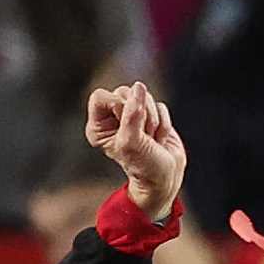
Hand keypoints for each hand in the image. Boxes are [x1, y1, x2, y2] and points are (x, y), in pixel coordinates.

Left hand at [80, 80, 184, 222]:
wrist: (165, 177)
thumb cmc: (143, 166)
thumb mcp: (132, 142)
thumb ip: (132, 114)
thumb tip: (138, 86)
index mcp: (98, 126)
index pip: (100, 96)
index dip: (117, 106)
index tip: (127, 125)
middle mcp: (112, 118)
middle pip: (124, 92)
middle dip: (139, 114)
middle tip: (143, 136)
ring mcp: (133, 115)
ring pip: (144, 96)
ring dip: (153, 120)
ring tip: (151, 139)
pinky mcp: (152, 115)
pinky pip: (160, 106)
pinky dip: (164, 123)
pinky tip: (159, 138)